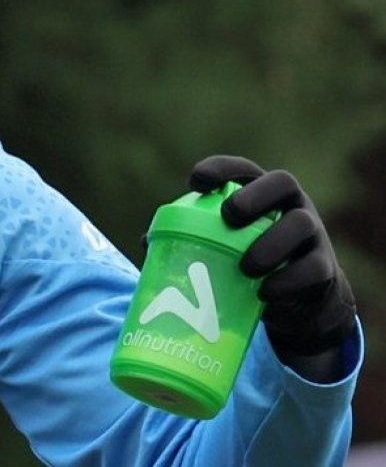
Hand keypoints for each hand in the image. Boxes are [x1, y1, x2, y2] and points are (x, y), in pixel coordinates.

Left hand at [189, 155, 356, 360]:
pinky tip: (264, 292)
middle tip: (229, 216)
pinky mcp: (324, 267)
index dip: (222, 169)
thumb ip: (192, 238)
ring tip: (245, 266)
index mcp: (261, 194)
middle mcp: (291, 206)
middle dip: (254, 196)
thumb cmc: (247, 261)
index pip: (244, 170)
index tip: (196, 181)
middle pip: (282, 183)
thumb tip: (146, 244)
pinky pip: (313, 268)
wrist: (296, 301)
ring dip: (271, 244)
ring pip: (301, 225)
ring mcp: (313, 234)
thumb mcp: (223, 245)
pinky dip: (287, 280)